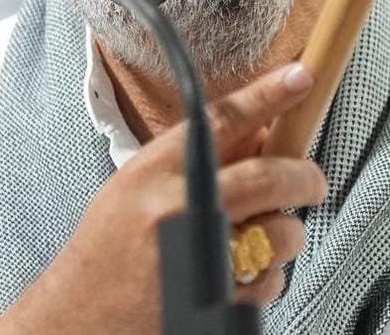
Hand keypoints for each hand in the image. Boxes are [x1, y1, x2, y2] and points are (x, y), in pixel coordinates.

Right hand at [0, 62, 326, 334]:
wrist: (77, 320)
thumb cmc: (107, 251)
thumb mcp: (136, 188)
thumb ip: (194, 160)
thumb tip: (261, 135)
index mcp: (154, 172)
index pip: (221, 119)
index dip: (268, 95)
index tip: (300, 77)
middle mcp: (178, 209)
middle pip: (267, 176)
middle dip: (304, 175)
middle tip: (312, 180)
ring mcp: (200, 259)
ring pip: (281, 233)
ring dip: (285, 234)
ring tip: (259, 240)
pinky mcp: (218, 304)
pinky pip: (271, 281)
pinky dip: (268, 276)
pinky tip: (240, 275)